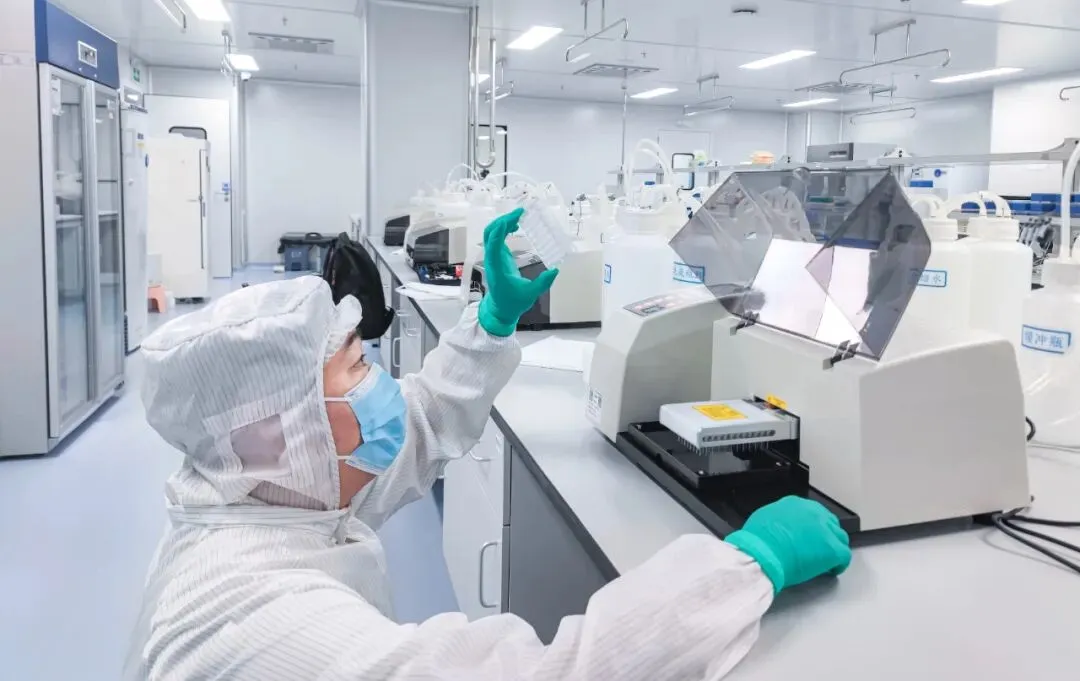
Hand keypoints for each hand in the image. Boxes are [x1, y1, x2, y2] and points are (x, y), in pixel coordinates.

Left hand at [478, 208, 558, 336]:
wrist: (500, 309)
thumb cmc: (513, 303)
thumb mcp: (530, 295)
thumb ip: (543, 283)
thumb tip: (556, 270)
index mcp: (497, 268)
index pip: (493, 245)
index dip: (500, 231)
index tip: (512, 220)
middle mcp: (492, 260)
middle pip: (490, 233)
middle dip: (503, 220)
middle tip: (520, 212)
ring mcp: (493, 257)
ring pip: (492, 234)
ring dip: (503, 222)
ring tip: (519, 216)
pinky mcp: (497, 256)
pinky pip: (497, 238)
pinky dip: (504, 229)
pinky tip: (516, 226)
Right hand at [724, 496, 850, 593]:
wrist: (762, 554)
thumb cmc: (757, 541)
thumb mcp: (763, 518)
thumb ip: (778, 519)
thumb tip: (779, 527)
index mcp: (795, 504)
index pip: (812, 512)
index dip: (812, 526)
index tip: (809, 535)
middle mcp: (813, 513)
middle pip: (829, 522)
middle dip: (826, 535)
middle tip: (820, 547)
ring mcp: (825, 530)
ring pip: (840, 537)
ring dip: (834, 547)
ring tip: (827, 559)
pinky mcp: (832, 549)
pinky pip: (845, 556)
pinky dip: (839, 564)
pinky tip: (832, 569)